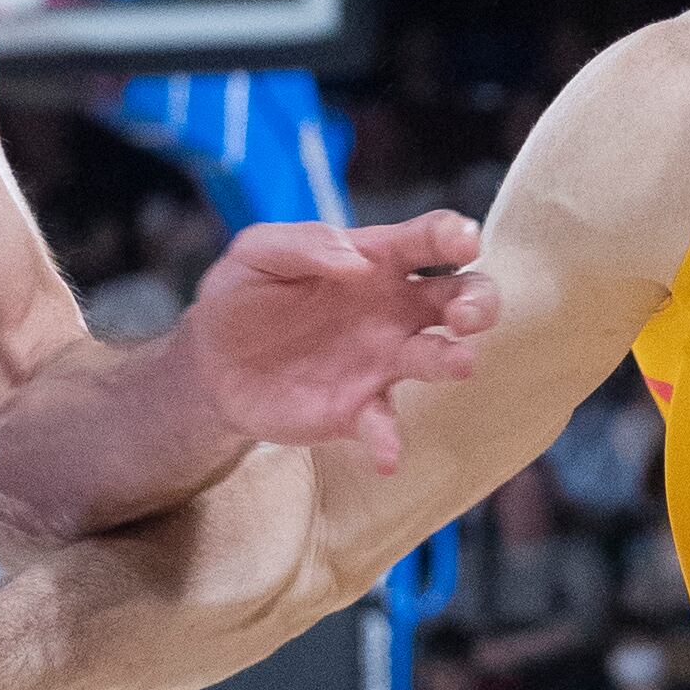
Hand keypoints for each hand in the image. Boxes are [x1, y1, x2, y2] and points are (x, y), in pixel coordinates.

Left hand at [170, 209, 497, 474]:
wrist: (210, 364)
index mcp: (375, 259)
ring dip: (454, 361)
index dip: (455, 234)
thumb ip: (304, 243)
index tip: (465, 242)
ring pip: (440, 358)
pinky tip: (385, 454)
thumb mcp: (256, 252)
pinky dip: (390, 440)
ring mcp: (382, 362)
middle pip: (462, 297)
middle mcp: (393, 310)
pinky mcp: (358, 411)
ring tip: (458, 364)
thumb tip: (357, 262)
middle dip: (478, 302)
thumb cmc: (242, 295)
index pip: (429, 239)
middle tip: (462, 315)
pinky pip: (386, 426)